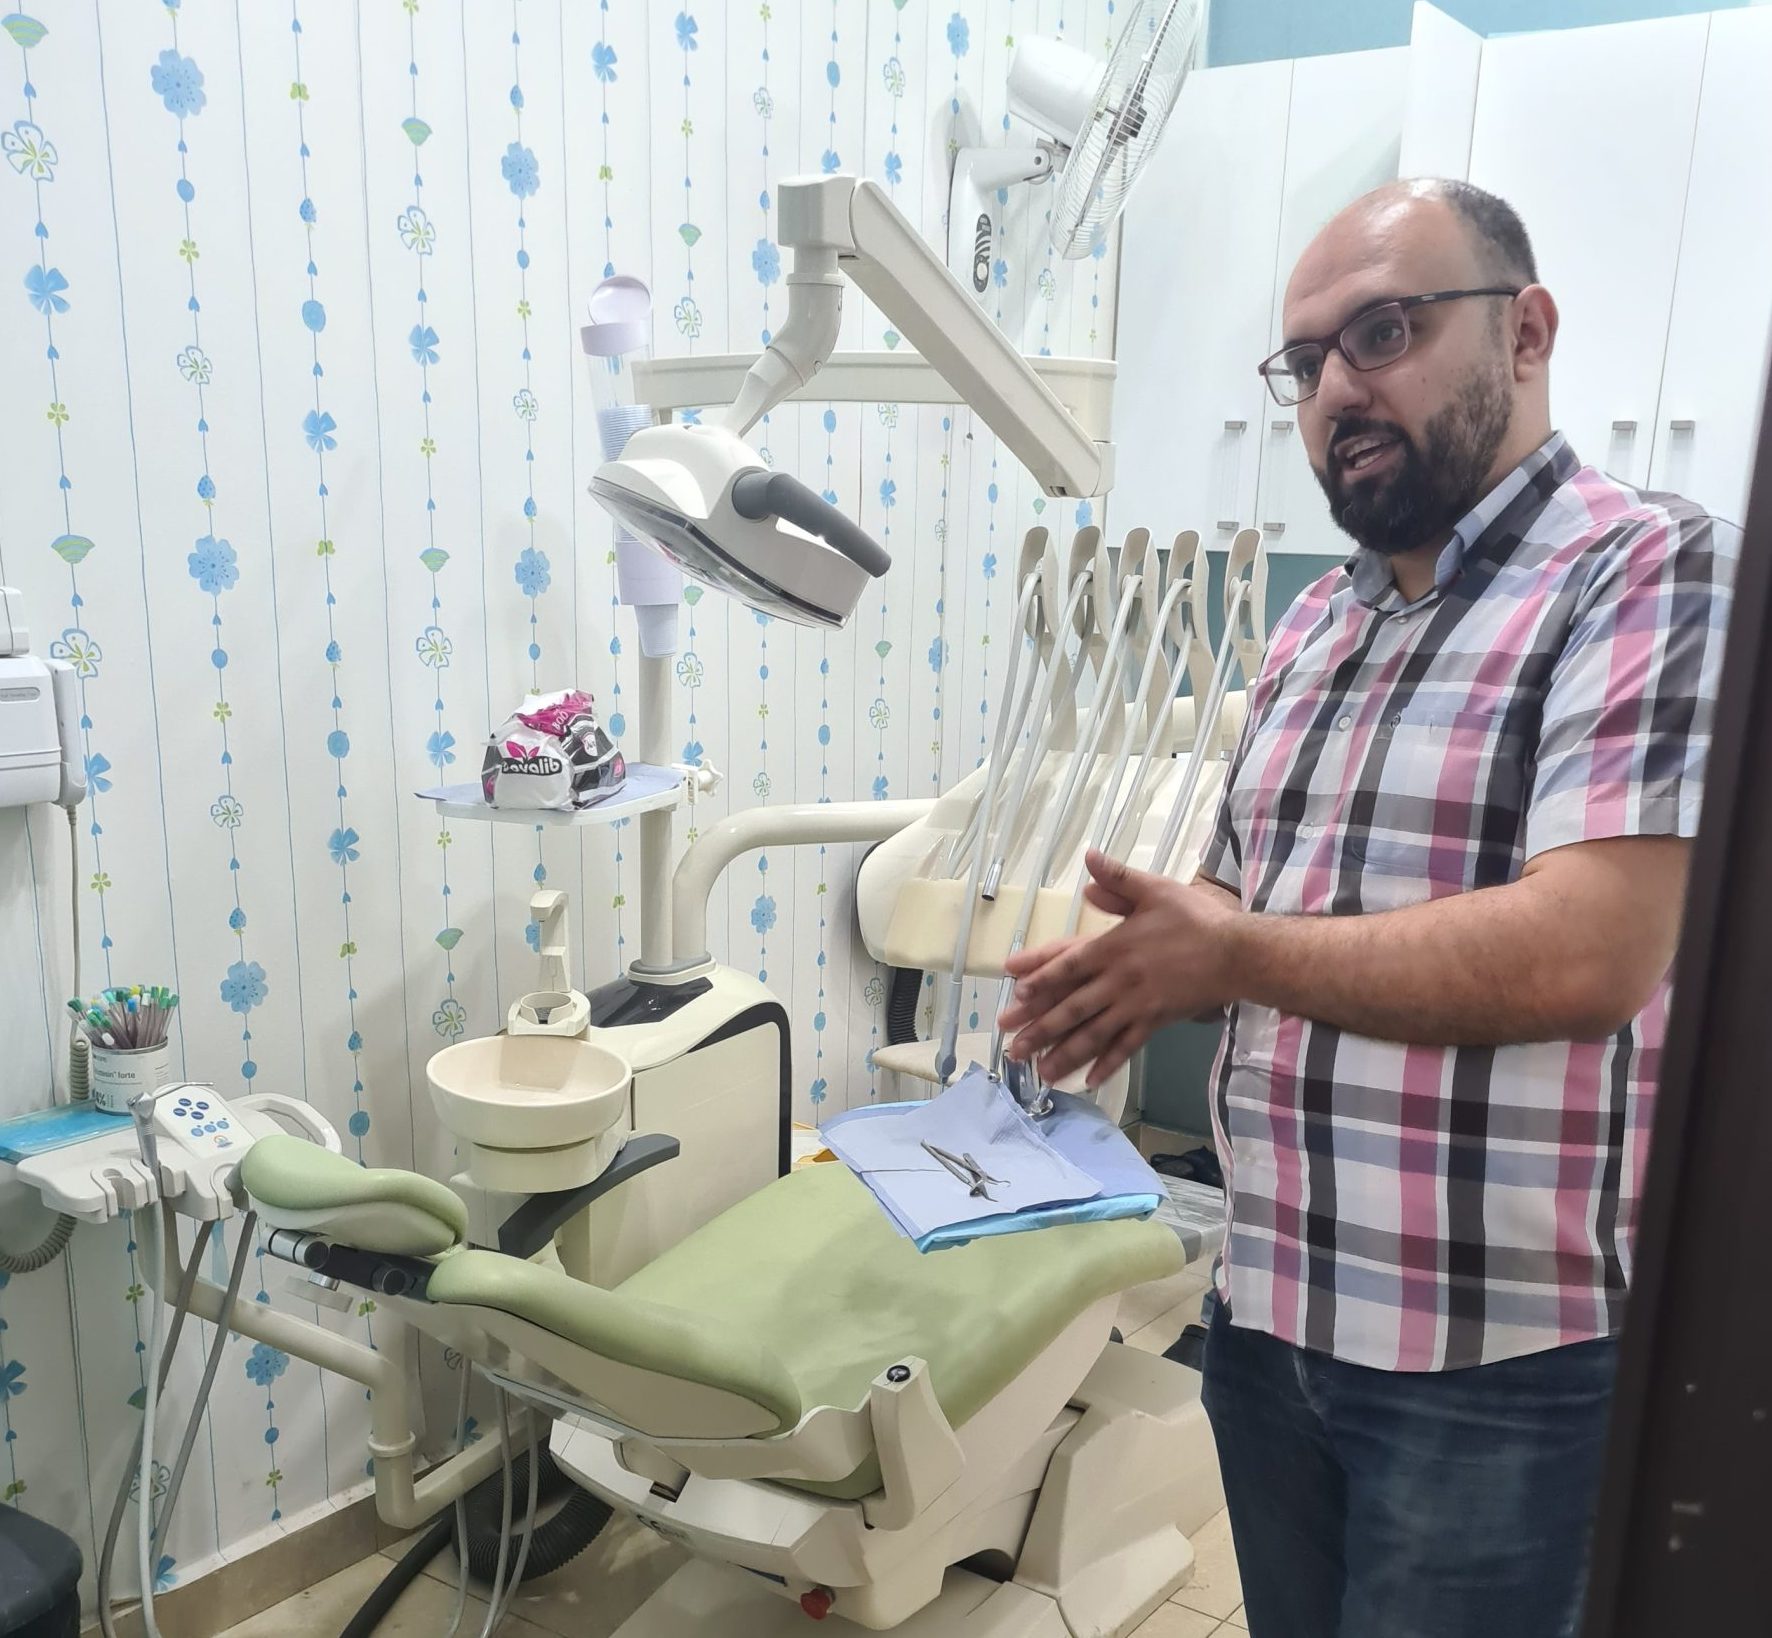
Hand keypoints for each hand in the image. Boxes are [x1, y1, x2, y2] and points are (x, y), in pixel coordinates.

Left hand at [997, 850, 1243, 1086]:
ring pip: (1094, 1034)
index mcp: (1115, 947)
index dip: (1043, 979)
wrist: (1238, 954)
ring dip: (1065, 1054)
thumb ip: (1119, 879)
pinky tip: (1090, 1080)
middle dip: (1040, 1030)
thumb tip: (1089, 857)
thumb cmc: (1196, 919)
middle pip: (1073, 1008)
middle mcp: (1120, 980)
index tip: (1017, 994)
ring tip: (1041, 1073)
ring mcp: (1137, 1005)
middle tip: (1013, 1048)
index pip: (1070, 964)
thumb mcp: (1156, 889)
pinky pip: (1127, 1047)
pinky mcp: (1156, 1022)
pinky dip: (1109, 1064)